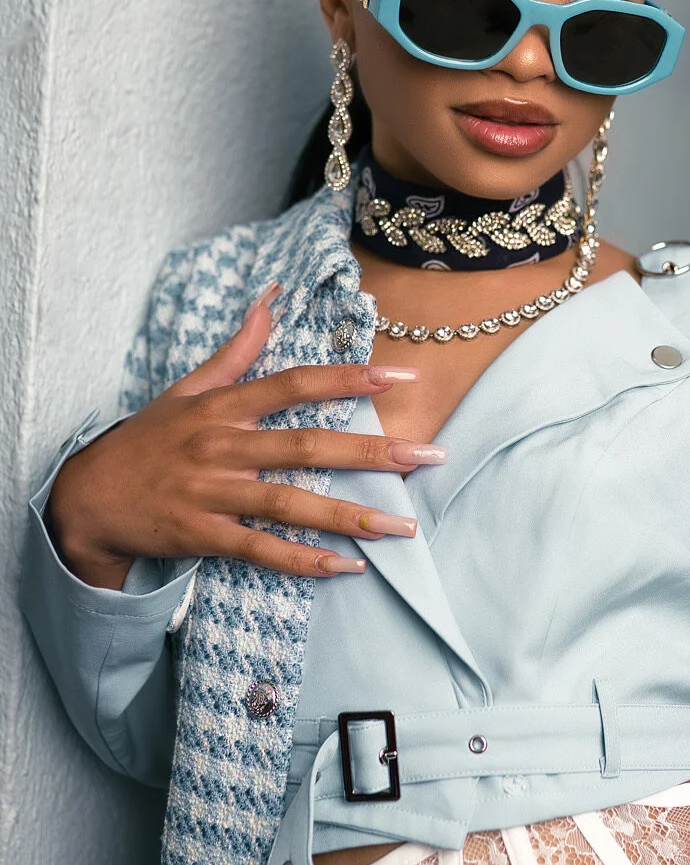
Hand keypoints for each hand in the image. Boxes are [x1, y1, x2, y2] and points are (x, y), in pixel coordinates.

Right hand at [47, 284, 442, 588]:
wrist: (86, 498)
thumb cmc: (147, 440)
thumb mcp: (186, 388)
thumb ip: (236, 349)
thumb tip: (270, 299)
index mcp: (223, 407)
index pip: (295, 384)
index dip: (348, 379)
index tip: (402, 378)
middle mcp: (220, 446)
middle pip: (306, 446)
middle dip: (372, 452)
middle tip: (428, 457)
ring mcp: (210, 492)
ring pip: (289, 503)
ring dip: (350, 516)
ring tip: (401, 527)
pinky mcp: (200, 535)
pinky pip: (258, 549)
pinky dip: (302, 560)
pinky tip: (346, 565)